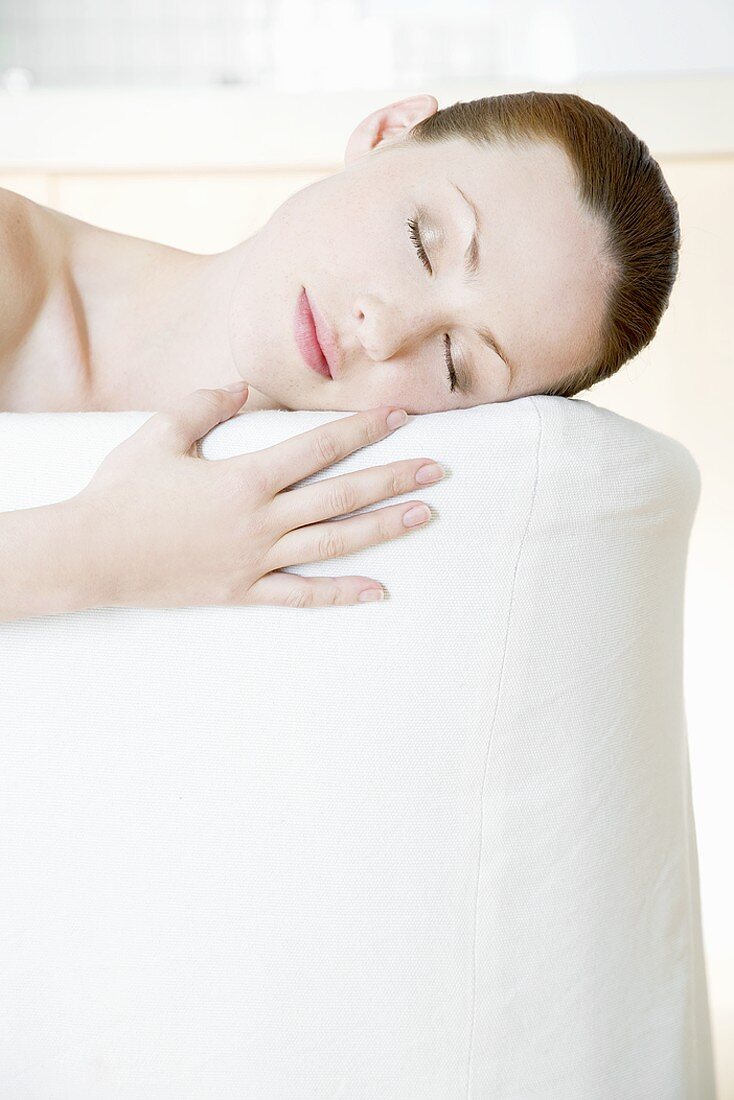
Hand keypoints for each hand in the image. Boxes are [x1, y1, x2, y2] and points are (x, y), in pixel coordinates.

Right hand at [73, 382, 445, 608]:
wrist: (92, 556)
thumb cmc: (123, 492)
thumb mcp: (160, 434)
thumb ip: (204, 404)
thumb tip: (243, 385)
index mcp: (246, 478)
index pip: (319, 448)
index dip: (363, 429)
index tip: (400, 415)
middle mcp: (261, 520)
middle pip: (342, 495)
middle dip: (394, 478)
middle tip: (439, 469)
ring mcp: (256, 560)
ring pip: (334, 543)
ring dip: (384, 528)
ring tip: (425, 514)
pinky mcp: (244, 592)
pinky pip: (302, 595)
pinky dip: (341, 594)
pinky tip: (378, 591)